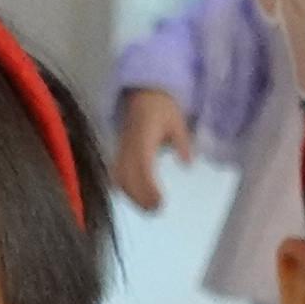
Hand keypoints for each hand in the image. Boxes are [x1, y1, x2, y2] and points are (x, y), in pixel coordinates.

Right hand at [112, 84, 190, 216]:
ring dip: (131, 195)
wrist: (143, 92)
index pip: (142, 166)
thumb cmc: (162, 107)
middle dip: (139, 196)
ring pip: (119, 177)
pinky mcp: (119, 152)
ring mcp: (122, 149)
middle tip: (156, 211)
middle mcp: (129, 145)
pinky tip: (136, 199)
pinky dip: (125, 188)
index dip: (148, 186)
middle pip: (127, 176)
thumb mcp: (177, 121)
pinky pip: (117, 173)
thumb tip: (187, 163)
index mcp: (143, 137)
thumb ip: (182, 142)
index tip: (160, 201)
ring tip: (148, 209)